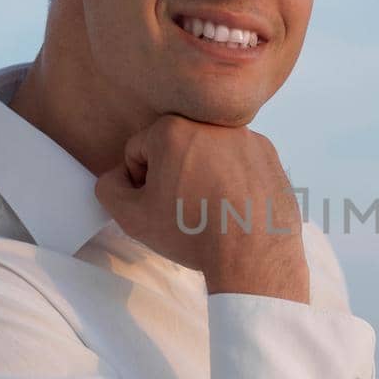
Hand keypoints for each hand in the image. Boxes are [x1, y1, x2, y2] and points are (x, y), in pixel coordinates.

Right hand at [93, 115, 308, 302]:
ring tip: (210, 211)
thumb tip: (117, 177)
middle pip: (175, 148)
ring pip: (208, 154)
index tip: (155, 204)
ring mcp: (245, 137)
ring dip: (203, 176)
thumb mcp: (131, 217)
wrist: (253, 254)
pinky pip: (239, 162)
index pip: (138, 150)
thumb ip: (110, 188)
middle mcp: (211, 125)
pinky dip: (233, 180)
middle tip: (181, 210)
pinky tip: (234, 208)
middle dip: (172, 175)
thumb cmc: (194, 233)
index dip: (139, 182)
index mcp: (173, 129)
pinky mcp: (269, 154)